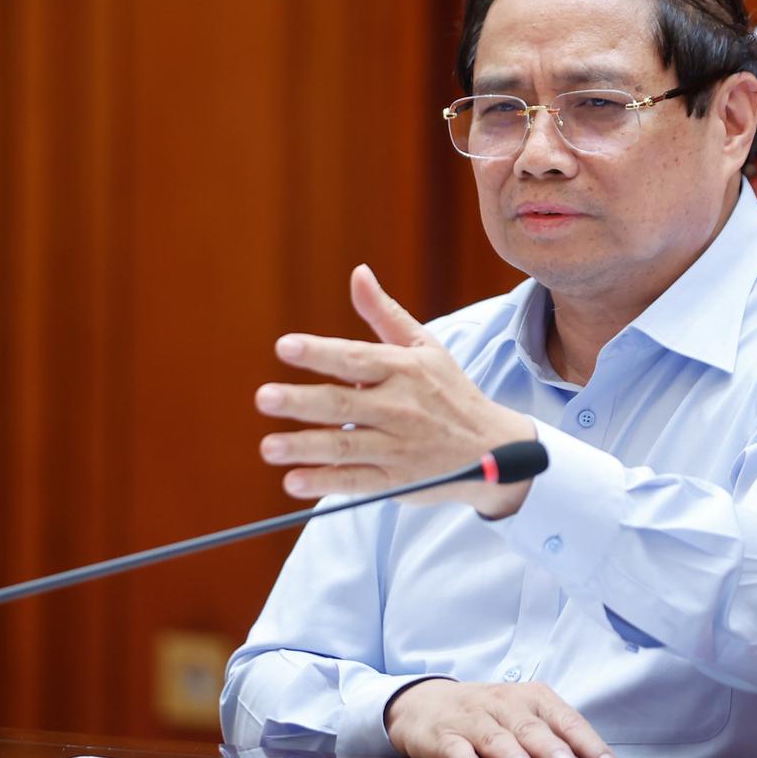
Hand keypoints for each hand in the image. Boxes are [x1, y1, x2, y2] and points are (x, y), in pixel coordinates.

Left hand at [256, 264, 534, 517]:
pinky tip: (294, 483)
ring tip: (269, 447)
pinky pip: (356, 482)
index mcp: (403, 369)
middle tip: (264, 398)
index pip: (355, 358)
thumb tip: (358, 273)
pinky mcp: (396, 482)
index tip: (285, 346)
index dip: (320, 352)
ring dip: (305, 448)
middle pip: (343, 404)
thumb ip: (384, 313)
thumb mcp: (424, 347)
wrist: (493, 448)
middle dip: (301, 402)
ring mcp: (397, 447)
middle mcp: (399, 407)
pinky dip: (325, 483)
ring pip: (345, 446)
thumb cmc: (448, 391)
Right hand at [384, 678, 619, 757]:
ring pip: (494, 735)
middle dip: (550, 747)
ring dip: (509, 752)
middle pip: (530, 726)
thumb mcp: (523, 720)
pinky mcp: (443, 733)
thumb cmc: (487, 715)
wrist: (426, 702)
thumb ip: (553, 744)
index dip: (587, 744)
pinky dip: (461, 756)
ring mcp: (473, 717)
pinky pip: (454, 744)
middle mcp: (504, 703)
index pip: (566, 720)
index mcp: (532, 699)